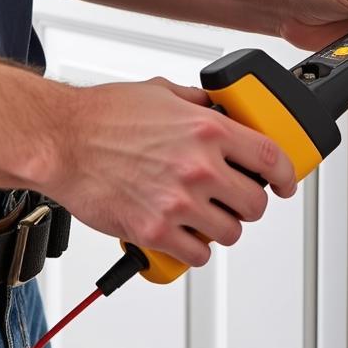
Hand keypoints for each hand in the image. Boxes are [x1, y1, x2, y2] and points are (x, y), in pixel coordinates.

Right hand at [55, 78, 296, 266]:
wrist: (60, 141)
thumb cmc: (102, 116)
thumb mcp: (161, 92)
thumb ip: (197, 103)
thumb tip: (218, 107)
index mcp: (207, 130)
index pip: (271, 157)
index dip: (286, 175)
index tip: (284, 183)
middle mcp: (199, 167)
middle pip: (255, 202)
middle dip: (250, 204)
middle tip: (236, 200)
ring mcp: (178, 202)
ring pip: (230, 232)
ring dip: (224, 228)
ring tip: (207, 218)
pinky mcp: (155, 231)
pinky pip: (198, 254)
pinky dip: (196, 249)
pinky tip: (185, 236)